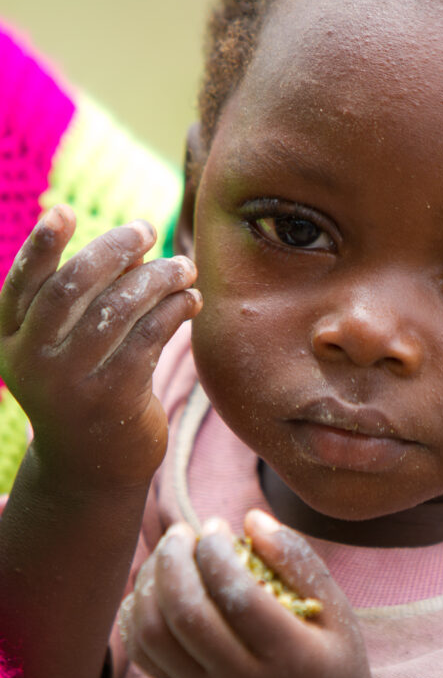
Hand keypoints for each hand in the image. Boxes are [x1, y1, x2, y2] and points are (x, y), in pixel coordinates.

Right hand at [0, 204, 200, 488]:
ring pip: (117, 308)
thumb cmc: (84, 386)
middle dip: (112, 249)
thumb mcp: (64, 346)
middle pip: (71, 287)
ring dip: (157, 278)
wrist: (93, 465)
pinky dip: (174, 310)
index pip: (22, 284)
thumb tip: (132, 244)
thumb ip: (84, 299)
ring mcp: (71, 383)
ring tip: (184, 267)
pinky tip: (191, 300)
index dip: (40, 247)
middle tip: (146, 229)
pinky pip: (149, 338)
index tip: (65, 212)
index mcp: (10, 340)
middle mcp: (33, 361)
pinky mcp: (113, 399)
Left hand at [123, 510, 432, 677]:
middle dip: (174, 562)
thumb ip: (299, 561)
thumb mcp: (338, 612)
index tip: (218, 526)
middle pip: (186, 617)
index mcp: (290, 657)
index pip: (238, 599)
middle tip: (182, 532)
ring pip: (155, 636)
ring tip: (167, 555)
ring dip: (150, 586)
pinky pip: (145, 657)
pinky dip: (135, 617)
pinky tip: (152, 588)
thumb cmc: (333, 660)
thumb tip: (250, 517)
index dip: (217, 554)